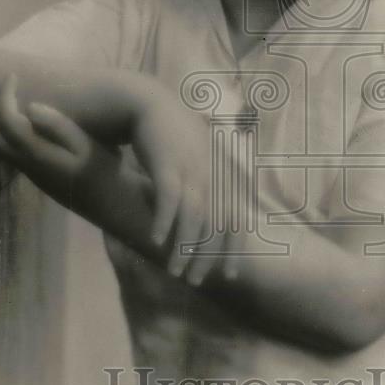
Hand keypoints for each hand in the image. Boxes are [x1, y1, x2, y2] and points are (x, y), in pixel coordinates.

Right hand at [131, 95, 219, 285]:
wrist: (148, 102)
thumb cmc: (174, 135)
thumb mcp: (202, 157)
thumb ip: (214, 184)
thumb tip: (218, 218)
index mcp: (225, 172)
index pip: (236, 218)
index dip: (234, 248)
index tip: (230, 275)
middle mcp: (214, 172)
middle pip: (217, 224)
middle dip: (208, 257)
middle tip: (196, 281)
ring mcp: (192, 167)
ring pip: (194, 217)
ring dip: (184, 248)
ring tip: (175, 272)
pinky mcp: (168, 163)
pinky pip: (168, 199)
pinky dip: (164, 222)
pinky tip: (155, 241)